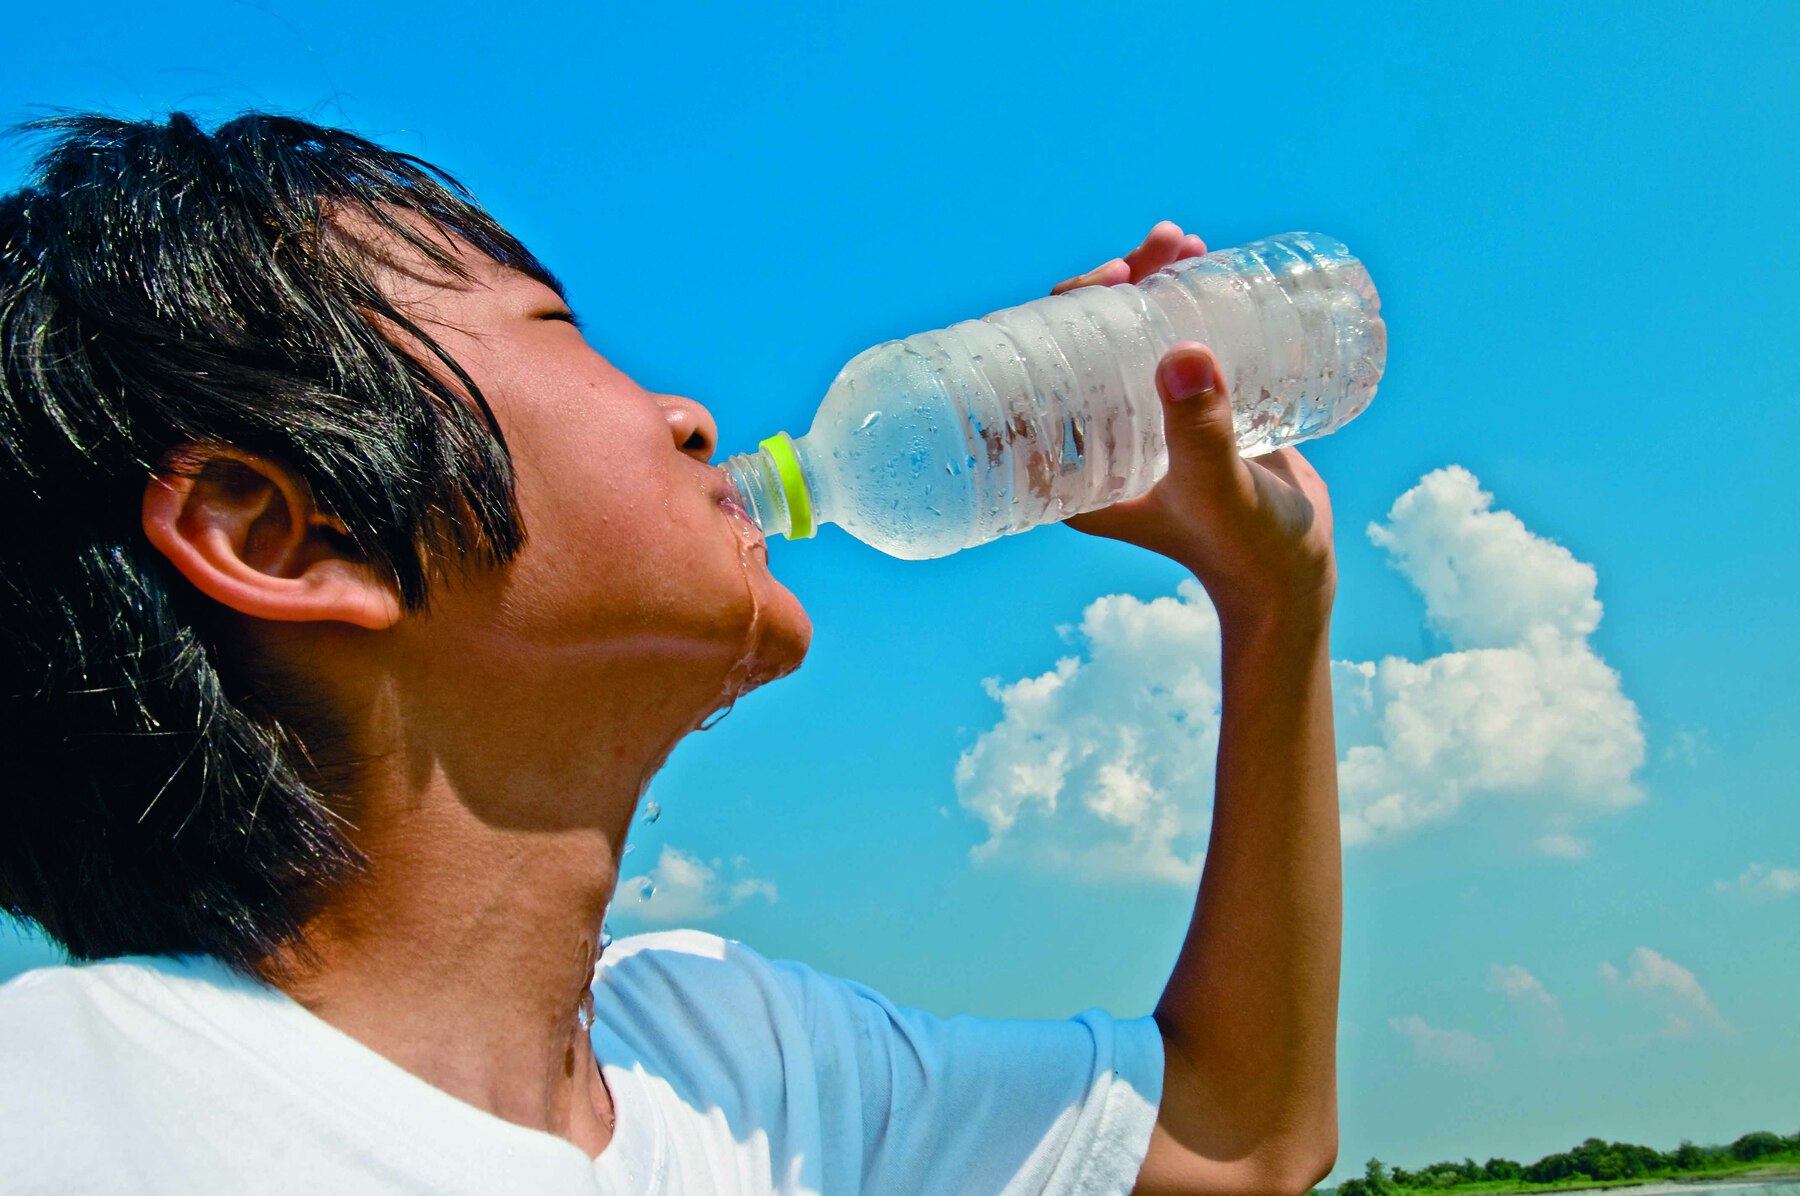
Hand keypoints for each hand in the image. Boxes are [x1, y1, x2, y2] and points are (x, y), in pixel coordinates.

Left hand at [1053, 225, 1336, 627]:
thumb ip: (1201, 434)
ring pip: (1132, 336)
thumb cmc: (1246, 548)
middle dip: (1117, 284)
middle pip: (1089, 342)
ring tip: (1188, 244)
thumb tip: (1181, 355)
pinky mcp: (1189, 415)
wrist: (1295, 575)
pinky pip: (1173, 348)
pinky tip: (1206, 267)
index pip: (1044, 375)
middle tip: (1162, 247)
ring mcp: (1147, 425)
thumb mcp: (1218, 490)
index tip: (1109, 279)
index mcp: (1079, 468)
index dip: (1063, 314)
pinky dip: (1185, 304)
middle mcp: (1103, 442)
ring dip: (1152, 283)